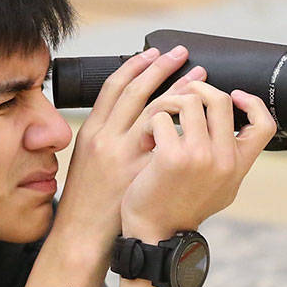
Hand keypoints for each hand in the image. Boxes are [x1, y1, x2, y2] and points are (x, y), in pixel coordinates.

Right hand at [52, 45, 206, 251]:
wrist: (83, 235)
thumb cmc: (86, 200)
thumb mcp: (88, 158)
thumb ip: (107, 134)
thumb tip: (131, 113)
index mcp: (91, 131)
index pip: (114, 87)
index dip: (136, 65)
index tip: (154, 52)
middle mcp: (107, 139)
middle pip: (136, 91)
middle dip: (162, 68)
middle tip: (182, 54)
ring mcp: (126, 157)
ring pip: (157, 112)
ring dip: (181, 92)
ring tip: (200, 79)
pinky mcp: (143, 175)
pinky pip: (171, 143)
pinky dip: (187, 128)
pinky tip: (203, 118)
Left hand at [120, 84, 275, 240]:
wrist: (155, 232)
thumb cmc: (182, 208)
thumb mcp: (221, 188)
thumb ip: (231, 160)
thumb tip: (238, 129)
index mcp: (239, 166)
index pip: (265, 124)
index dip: (252, 102)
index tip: (234, 94)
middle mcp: (224, 159)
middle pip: (220, 100)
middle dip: (197, 90)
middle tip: (182, 97)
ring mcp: (199, 156)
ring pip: (188, 102)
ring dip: (168, 104)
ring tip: (159, 121)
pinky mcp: (171, 156)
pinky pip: (161, 117)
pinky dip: (150, 124)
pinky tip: (146, 139)